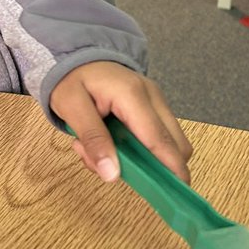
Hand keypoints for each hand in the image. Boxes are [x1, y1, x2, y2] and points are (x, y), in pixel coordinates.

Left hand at [50, 62, 191, 183]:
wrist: (75, 55)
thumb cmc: (71, 78)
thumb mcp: (71, 107)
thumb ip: (93, 139)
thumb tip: (112, 174)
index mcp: (133, 95)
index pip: (159, 139)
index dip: (171, 169)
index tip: (176, 193)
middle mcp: (153, 96)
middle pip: (175, 144)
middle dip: (150, 166)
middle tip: (107, 165)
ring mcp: (156, 100)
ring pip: (167, 143)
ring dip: (140, 158)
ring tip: (100, 150)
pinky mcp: (153, 106)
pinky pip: (155, 136)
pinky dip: (137, 148)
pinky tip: (108, 141)